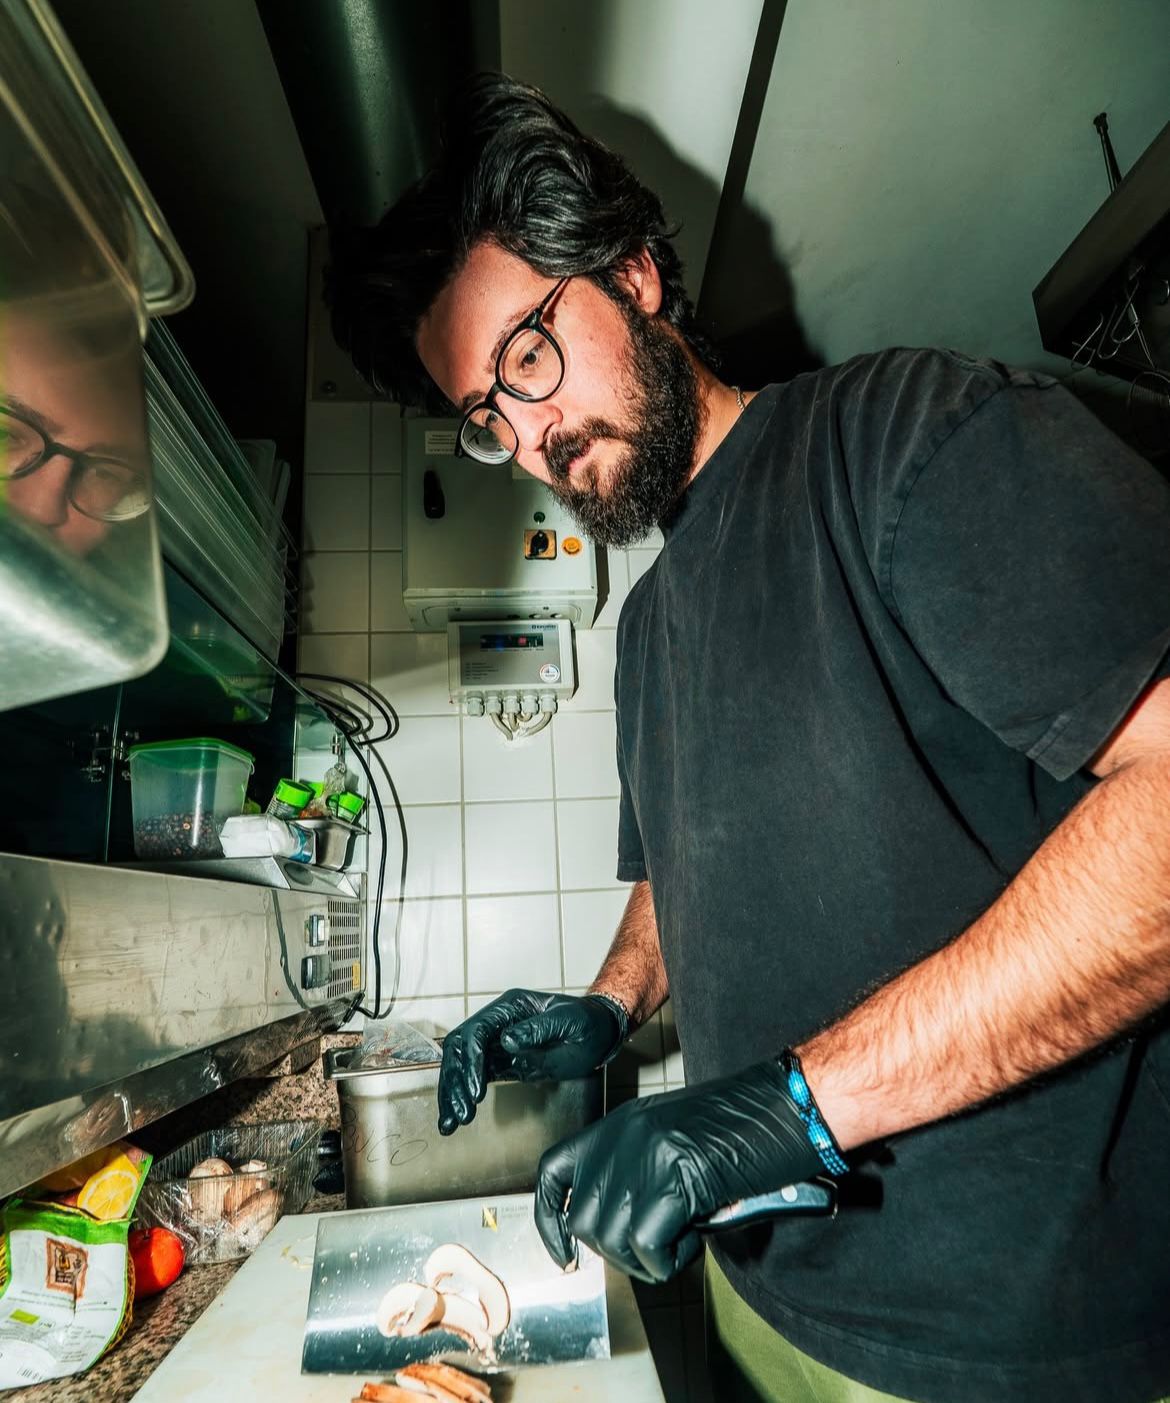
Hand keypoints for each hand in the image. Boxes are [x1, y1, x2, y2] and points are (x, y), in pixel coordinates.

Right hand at [437, 988, 626, 1134]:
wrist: (599, 1032)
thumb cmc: (587, 1020)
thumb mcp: (568, 1021)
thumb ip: (537, 1029)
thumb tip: (507, 1040)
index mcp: (509, 1008)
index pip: (477, 1031)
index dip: (473, 1060)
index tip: (477, 1089)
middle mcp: (498, 1025)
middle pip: (461, 1049)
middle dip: (456, 1080)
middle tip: (463, 1111)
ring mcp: (498, 1044)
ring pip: (462, 1066)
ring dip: (453, 1092)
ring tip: (451, 1122)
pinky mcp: (503, 1063)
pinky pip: (474, 1079)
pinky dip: (462, 1097)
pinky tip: (455, 1117)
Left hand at [534, 1058, 827, 1281]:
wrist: (791, 1106)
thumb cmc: (746, 1131)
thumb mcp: (676, 1143)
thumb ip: (639, 1175)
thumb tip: (616, 1234)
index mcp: (620, 1123)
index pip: (555, 1172)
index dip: (549, 1220)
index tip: (563, 1254)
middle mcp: (624, 1135)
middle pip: (584, 1220)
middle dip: (618, 1251)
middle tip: (663, 1245)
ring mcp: (646, 1154)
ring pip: (612, 1238)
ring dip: (648, 1257)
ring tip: (687, 1236)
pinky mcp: (674, 1178)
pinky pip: (647, 1246)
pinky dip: (671, 1259)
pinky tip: (697, 1237)